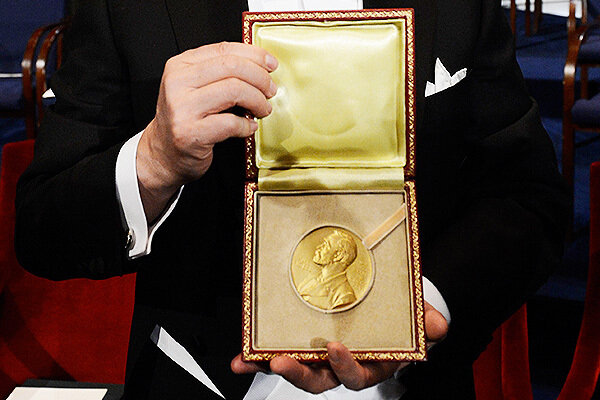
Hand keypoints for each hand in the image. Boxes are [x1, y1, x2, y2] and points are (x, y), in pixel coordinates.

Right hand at [136, 42, 277, 220]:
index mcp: (180, 66)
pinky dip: (246, 125)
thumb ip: (220, 74)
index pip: (224, 50)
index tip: (271, 64)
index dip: (254, 55)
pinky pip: (230, 123)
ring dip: (257, 101)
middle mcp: (178, 83)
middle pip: (232, 67)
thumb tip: (260, 66)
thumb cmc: (185, 121)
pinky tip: (248, 128)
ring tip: (263, 110)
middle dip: (260, 78)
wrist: (163, 155)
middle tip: (270, 91)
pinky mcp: (190, 133)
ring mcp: (182, 108)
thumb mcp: (195, 89)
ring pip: (234, 91)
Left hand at [231, 301, 448, 393]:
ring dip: (270, 367)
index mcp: (370, 364)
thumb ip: (426, 321)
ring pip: (296, 369)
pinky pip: (281, 352)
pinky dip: (259, 358)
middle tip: (279, 361)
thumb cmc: (402, 316)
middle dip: (297, 373)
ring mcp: (320, 356)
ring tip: (249, 361)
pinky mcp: (305, 344)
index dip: (345, 366)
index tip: (336, 347)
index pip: (356, 376)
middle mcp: (341, 365)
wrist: (390, 306)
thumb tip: (436, 327)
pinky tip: (242, 358)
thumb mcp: (417, 315)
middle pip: (318, 380)